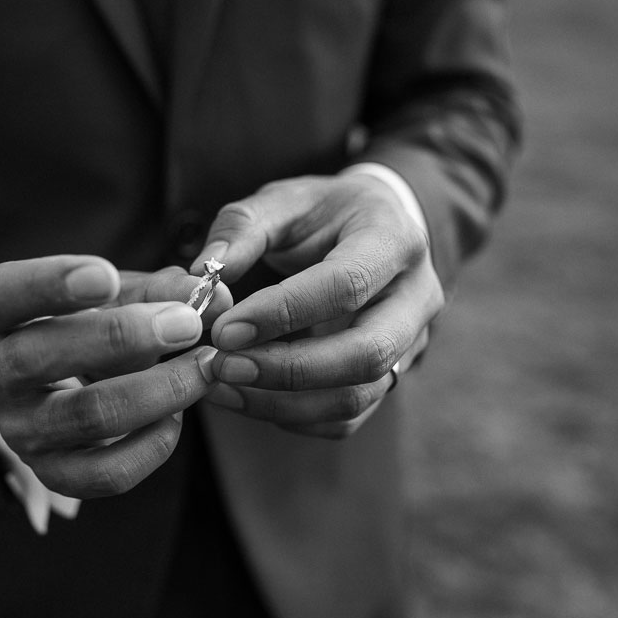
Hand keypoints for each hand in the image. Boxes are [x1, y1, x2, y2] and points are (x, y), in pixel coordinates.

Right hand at [0, 255, 230, 497]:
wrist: (70, 383)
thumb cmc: (91, 324)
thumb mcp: (117, 295)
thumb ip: (161, 291)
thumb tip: (217, 297)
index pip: (4, 295)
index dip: (51, 284)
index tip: (107, 275)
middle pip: (39, 357)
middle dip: (121, 337)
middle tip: (185, 322)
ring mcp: (18, 429)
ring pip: (82, 415)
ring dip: (156, 390)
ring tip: (202, 368)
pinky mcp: (52, 473)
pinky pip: (103, 473)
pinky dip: (151, 446)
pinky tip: (177, 417)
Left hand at [190, 172, 443, 438]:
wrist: (373, 230)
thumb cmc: (322, 213)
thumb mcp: (283, 201)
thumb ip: (241, 229)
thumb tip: (202, 274)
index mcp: (394, 240)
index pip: (346, 285)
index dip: (283, 312)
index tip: (224, 328)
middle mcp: (416, 298)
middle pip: (366, 353)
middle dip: (287, 369)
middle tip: (221, 365)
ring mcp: (410, 344)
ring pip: (357, 395)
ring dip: (282, 401)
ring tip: (221, 385)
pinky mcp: (389, 377)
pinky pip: (345, 417)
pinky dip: (291, 416)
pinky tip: (244, 396)